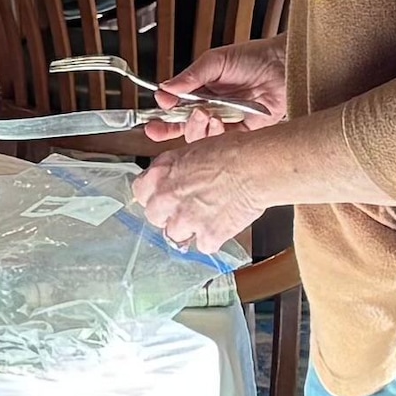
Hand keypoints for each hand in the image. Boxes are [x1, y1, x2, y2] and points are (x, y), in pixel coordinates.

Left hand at [133, 132, 279, 255]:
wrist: (255, 167)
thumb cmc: (232, 152)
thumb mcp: (193, 150)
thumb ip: (174, 168)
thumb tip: (169, 176)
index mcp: (161, 175)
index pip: (140, 193)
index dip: (153, 195)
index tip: (163, 197)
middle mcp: (168, 199)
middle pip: (155, 217)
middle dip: (169, 215)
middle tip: (186, 208)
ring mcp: (186, 220)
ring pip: (175, 235)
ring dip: (189, 229)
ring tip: (207, 217)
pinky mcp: (207, 236)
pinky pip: (204, 246)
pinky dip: (213, 239)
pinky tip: (222, 225)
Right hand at [139, 38, 285, 141]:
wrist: (286, 67)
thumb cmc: (255, 57)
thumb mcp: (217, 61)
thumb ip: (191, 76)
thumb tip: (166, 87)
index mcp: (202, 88)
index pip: (176, 103)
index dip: (165, 108)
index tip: (160, 105)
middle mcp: (212, 106)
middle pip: (182, 124)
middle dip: (167, 128)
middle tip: (156, 129)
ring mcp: (225, 121)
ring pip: (199, 136)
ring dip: (195, 128)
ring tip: (203, 114)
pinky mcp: (241, 133)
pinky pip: (220, 142)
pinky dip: (214, 136)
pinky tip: (216, 123)